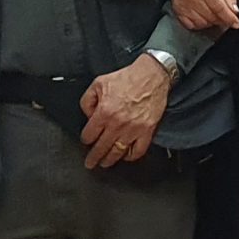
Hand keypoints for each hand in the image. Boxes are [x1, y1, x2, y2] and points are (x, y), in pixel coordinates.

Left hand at [80, 55, 172, 169]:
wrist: (152, 75)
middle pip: (101, 148)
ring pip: (117, 152)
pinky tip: (127, 156)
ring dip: (109, 160)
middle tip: (90, 163)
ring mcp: (133, 129)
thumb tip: (88, 116)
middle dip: (93, 158)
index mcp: (104, 112)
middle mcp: (118, 123)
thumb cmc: (128, 78)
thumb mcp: (98, 83)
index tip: (87, 140)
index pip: (89, 135)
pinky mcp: (147, 130)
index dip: (86, 139)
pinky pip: (138, 150)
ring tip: (105, 163)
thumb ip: (87, 101)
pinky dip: (131, 156)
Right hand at [167, 0, 238, 31]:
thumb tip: (235, 10)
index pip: (220, 8)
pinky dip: (199, 24)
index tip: (236, 23)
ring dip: (212, 22)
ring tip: (214, 13)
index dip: (229, 18)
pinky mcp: (178, 10)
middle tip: (225, 15)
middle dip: (222, 19)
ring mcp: (184, 5)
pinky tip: (203, 17)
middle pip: (212, 17)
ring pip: (202, 23)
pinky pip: (191, 25)